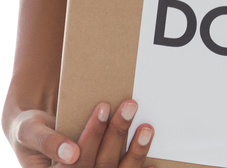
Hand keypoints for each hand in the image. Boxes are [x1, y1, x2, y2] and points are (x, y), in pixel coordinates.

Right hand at [8, 100, 153, 167]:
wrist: (37, 134)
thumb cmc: (32, 130)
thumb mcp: (31, 131)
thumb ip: (48, 142)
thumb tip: (72, 153)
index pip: (76, 160)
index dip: (92, 134)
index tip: (103, 106)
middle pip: (99, 164)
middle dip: (116, 133)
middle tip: (130, 104)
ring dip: (135, 152)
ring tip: (147, 128)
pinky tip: (154, 162)